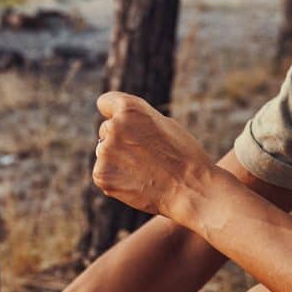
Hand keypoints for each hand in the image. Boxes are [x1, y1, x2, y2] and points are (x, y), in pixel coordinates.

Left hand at [91, 92, 215, 220]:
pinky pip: (103, 174)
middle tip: (145, 156)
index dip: (113, 113)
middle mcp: (114, 126)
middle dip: (119, 141)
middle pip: (106, 130)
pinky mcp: (101, 175)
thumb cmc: (184, 156)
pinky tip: (136, 183)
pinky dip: (115, 180)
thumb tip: (118, 122)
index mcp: (130, 109)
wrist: (191, 189)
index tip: (121, 124)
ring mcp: (105, 151)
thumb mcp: (164, 124)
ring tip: (144, 171)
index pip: (105, 103)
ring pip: (104, 153)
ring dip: (117, 161)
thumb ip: (138, 120)